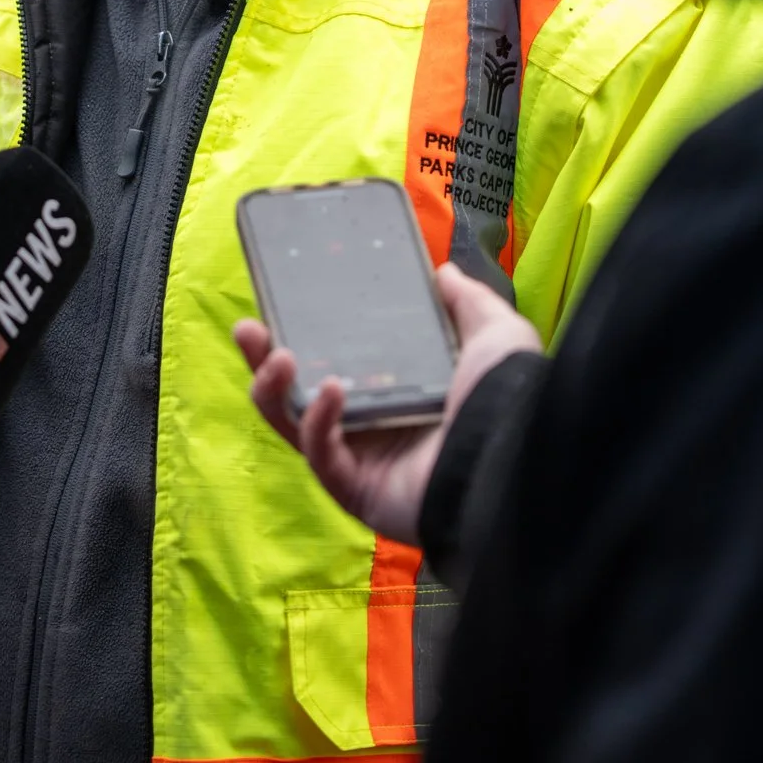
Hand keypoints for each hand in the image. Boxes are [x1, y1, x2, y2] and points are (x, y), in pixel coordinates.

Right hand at [234, 263, 541, 544]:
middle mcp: (376, 424)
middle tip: (248, 327)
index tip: (279, 304)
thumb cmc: (506, 397)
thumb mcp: (494, 333)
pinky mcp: (357, 489)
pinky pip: (321, 456)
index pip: (337, 359)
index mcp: (400, 389)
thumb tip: (444, 273)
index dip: (304, 333)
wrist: (514, 457)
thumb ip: (468, 303)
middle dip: (264, 362)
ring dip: (272, 390)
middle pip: (299, 394)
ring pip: (294, 426)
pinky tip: (330, 392)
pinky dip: (317, 423)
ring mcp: (362, 460)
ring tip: (277, 355)